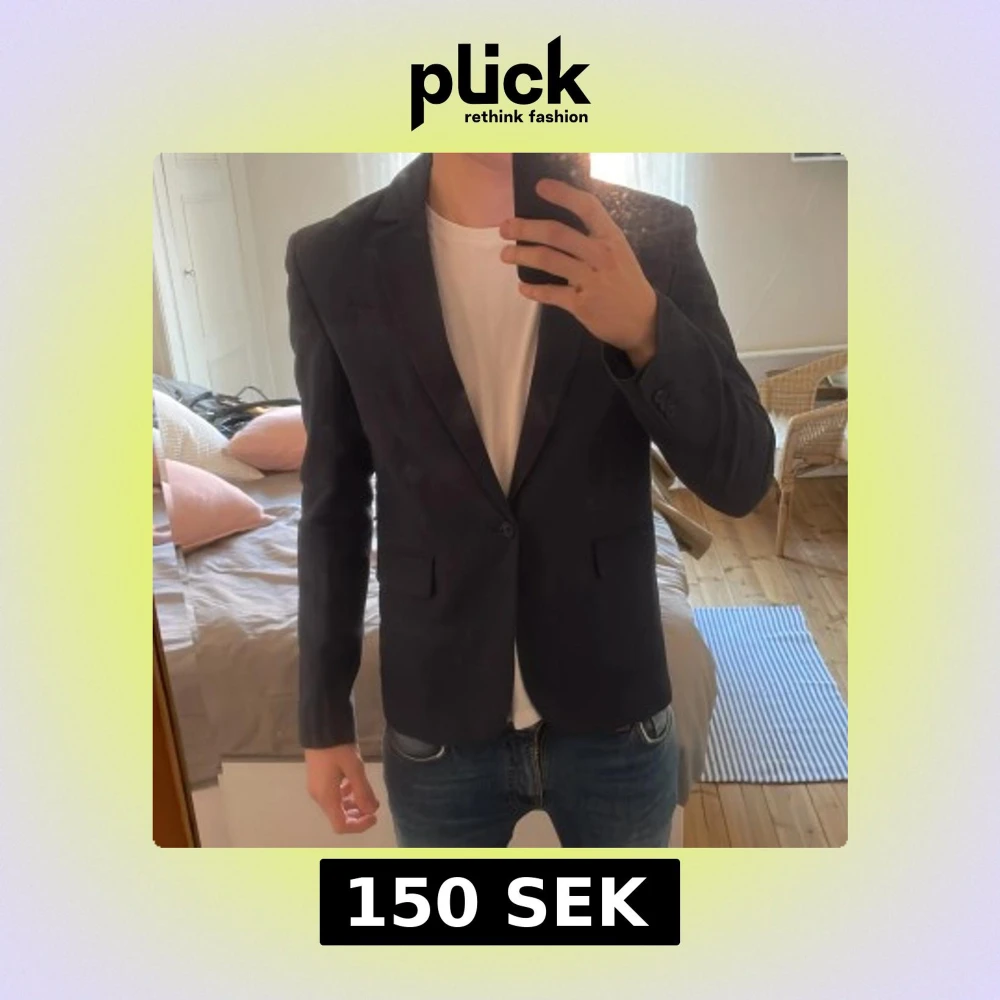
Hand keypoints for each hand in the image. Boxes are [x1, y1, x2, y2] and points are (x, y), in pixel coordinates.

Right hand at [305, 744, 379, 834]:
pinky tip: (354, 784)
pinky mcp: (318, 779)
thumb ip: (363, 791)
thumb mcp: (355, 768)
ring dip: (352, 805)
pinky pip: (332, 795)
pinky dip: (345, 795)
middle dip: (357, 815)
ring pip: (336, 806)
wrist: (320, 727)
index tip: (374, 816)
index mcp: (326, 797)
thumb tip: (372, 810)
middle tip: (372, 804)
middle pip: (338, 817)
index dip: (359, 826)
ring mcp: (316, 788)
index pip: (341, 826)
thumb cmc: (337, 747)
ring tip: (366, 794)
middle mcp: (319, 796)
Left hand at [499, 178, 657, 368]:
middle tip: (505, 228)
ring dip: (522, 255)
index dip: (563, 194)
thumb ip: (593, 236)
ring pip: (548, 261)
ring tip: (505, 255)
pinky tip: (522, 287)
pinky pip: (551, 294)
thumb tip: (557, 222)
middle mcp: (601, 255)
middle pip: (557, 234)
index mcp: (611, 237)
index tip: (540, 186)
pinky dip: (533, 290)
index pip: (587, 207)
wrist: (642, 320)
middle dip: (526, 228)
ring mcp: (591, 281)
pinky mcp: (582, 305)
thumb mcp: (618, 250)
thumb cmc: (625, 281)